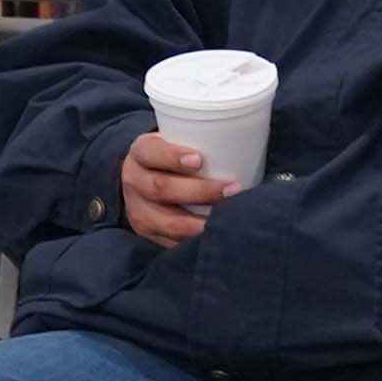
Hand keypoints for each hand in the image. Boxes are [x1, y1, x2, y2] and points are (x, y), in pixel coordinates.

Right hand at [121, 132, 236, 246]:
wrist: (144, 178)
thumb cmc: (174, 157)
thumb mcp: (176, 141)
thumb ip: (200, 140)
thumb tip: (247, 139)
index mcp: (141, 152)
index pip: (151, 152)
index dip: (173, 157)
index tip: (199, 159)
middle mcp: (134, 180)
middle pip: (162, 188)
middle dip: (200, 191)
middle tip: (232, 189)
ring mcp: (138, 209)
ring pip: (167, 221)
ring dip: (199, 222)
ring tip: (227, 218)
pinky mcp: (146, 232)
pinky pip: (170, 241)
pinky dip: (193, 241)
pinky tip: (213, 237)